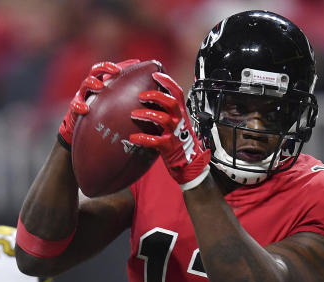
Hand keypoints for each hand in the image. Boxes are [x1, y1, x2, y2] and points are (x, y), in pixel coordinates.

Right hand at [58, 59, 140, 148]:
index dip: (123, 64)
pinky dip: (79, 105)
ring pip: (85, 84)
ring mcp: (82, 95)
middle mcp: (92, 86)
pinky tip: (85, 109)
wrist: (82, 132)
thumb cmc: (104, 117)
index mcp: (103, 83)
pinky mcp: (74, 108)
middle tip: (116, 71)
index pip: (111, 68)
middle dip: (106, 68)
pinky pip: (75, 105)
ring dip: (92, 83)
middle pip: (96, 70)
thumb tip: (155, 96)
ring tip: (99, 85)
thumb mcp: (116, 106)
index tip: (136, 63)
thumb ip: (129, 99)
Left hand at [129, 72, 210, 189]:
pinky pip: (155, 141)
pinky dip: (143, 138)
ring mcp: (175, 133)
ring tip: (133, 114)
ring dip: (146, 114)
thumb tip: (148, 100)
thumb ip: (165, 112)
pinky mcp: (169, 147)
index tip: (155, 73)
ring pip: (162, 119)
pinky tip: (133, 137)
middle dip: (155, 96)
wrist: (190, 165)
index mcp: (180, 113)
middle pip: (171, 102)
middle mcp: (179, 121)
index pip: (177, 92)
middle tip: (140, 96)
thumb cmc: (178, 143)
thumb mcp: (176, 124)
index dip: (167, 81)